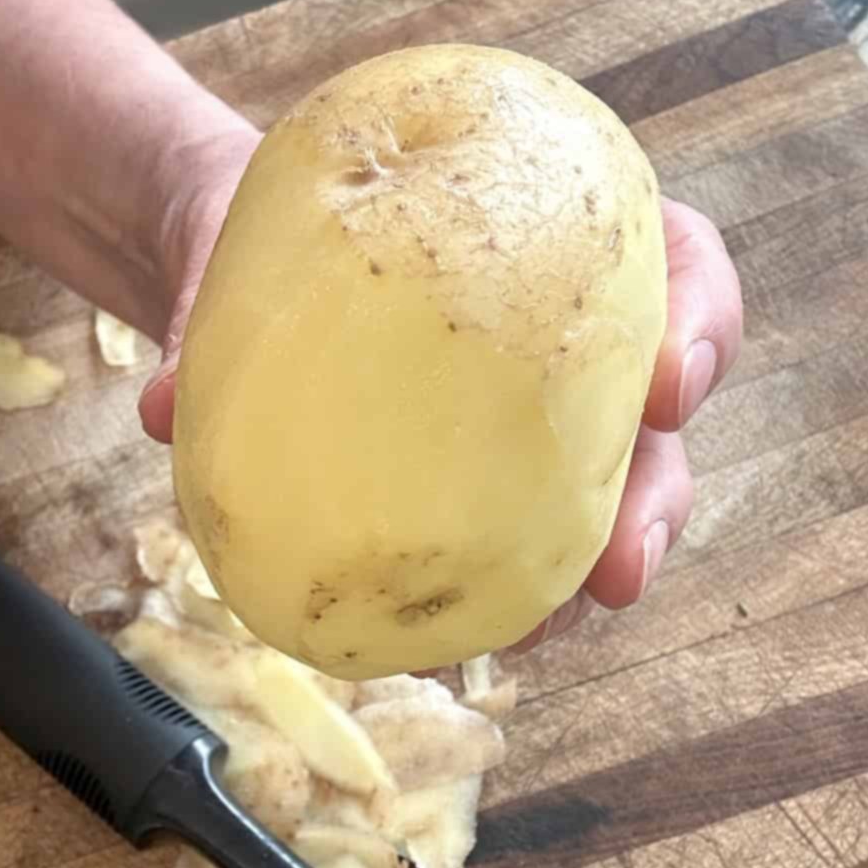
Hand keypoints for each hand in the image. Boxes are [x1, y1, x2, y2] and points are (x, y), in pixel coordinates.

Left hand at [138, 165, 741, 647]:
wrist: (221, 269)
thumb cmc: (263, 228)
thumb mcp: (237, 233)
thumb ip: (207, 304)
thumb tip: (167, 403)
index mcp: (550, 234)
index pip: (673, 261)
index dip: (700, 320)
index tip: (670, 380)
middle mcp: (556, 336)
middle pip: (652, 417)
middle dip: (656, 499)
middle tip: (622, 570)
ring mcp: (517, 418)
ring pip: (594, 499)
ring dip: (581, 575)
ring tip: (540, 635)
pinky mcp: (465, 483)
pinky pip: (503, 544)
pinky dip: (493, 595)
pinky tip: (457, 639)